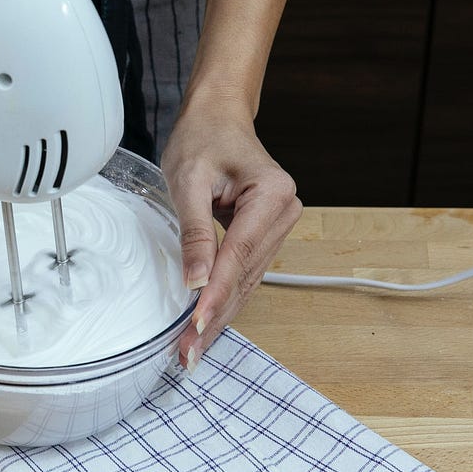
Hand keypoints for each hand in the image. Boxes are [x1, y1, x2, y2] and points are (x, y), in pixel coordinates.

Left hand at [160, 99, 302, 369]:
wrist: (217, 117)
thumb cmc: (202, 139)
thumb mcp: (188, 180)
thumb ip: (194, 231)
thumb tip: (196, 281)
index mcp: (272, 195)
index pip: (238, 255)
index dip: (215, 294)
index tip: (194, 326)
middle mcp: (284, 213)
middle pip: (245, 276)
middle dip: (215, 316)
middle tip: (188, 354)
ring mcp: (278, 227)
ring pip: (246, 282)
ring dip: (219, 316)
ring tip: (192, 350)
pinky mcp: (264, 236)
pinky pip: (244, 274)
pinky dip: (224, 300)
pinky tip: (205, 325)